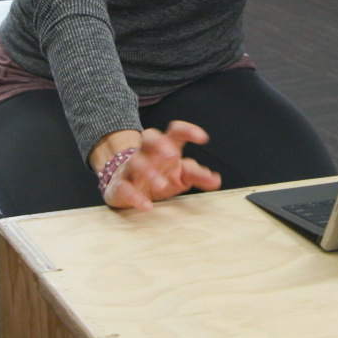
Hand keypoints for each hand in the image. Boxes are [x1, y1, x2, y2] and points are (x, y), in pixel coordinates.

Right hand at [92, 122, 221, 209]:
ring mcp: (132, 167)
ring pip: (136, 162)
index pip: (175, 132)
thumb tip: (215, 179)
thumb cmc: (159, 174)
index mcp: (165, 147)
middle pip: (149, 137)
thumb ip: (198, 175)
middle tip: (172, 154)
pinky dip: (135, 197)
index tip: (203, 138)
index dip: (188, 131)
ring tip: (162, 184)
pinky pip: (125, 188)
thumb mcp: (181, 174)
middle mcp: (148, 153)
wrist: (126, 185)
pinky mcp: (121, 185)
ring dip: (149, 172)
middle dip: (159, 143)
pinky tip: (147, 206)